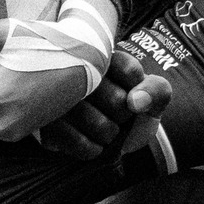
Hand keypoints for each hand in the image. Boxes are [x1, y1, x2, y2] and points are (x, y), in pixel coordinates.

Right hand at [35, 51, 171, 160]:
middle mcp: (73, 70)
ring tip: (106, 130)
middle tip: (117, 115)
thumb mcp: (150, 95)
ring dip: (111, 135)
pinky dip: (94, 149)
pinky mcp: (47, 124)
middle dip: (125, 116)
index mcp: (99, 54)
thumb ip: (156, 90)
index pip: (131, 72)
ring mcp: (56, 98)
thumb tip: (137, 102)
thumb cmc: (126, 106)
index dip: (139, 90)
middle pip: (117, 102)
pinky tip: (93, 143)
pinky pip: (80, 144)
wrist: (103, 131)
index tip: (132, 93)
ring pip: (99, 125)